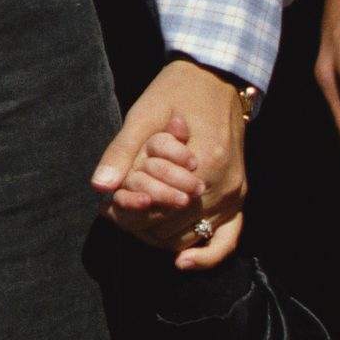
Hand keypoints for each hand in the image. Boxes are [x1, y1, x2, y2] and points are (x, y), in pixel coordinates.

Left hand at [92, 58, 247, 266]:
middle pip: (173, 229)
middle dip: (140, 227)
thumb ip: (122, 152)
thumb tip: (100, 187)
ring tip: (136, 223)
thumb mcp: (143, 115)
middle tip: (114, 215)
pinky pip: (227, 239)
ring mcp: (234, 195)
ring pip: (192, 238)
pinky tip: (183, 262)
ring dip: (162, 237)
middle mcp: (223, 187)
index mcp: (202, 166)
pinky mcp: (239, 197)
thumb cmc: (177, 92)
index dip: (127, 215)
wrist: (216, 77)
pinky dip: (207, 255)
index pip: (157, 212)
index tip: (106, 209)